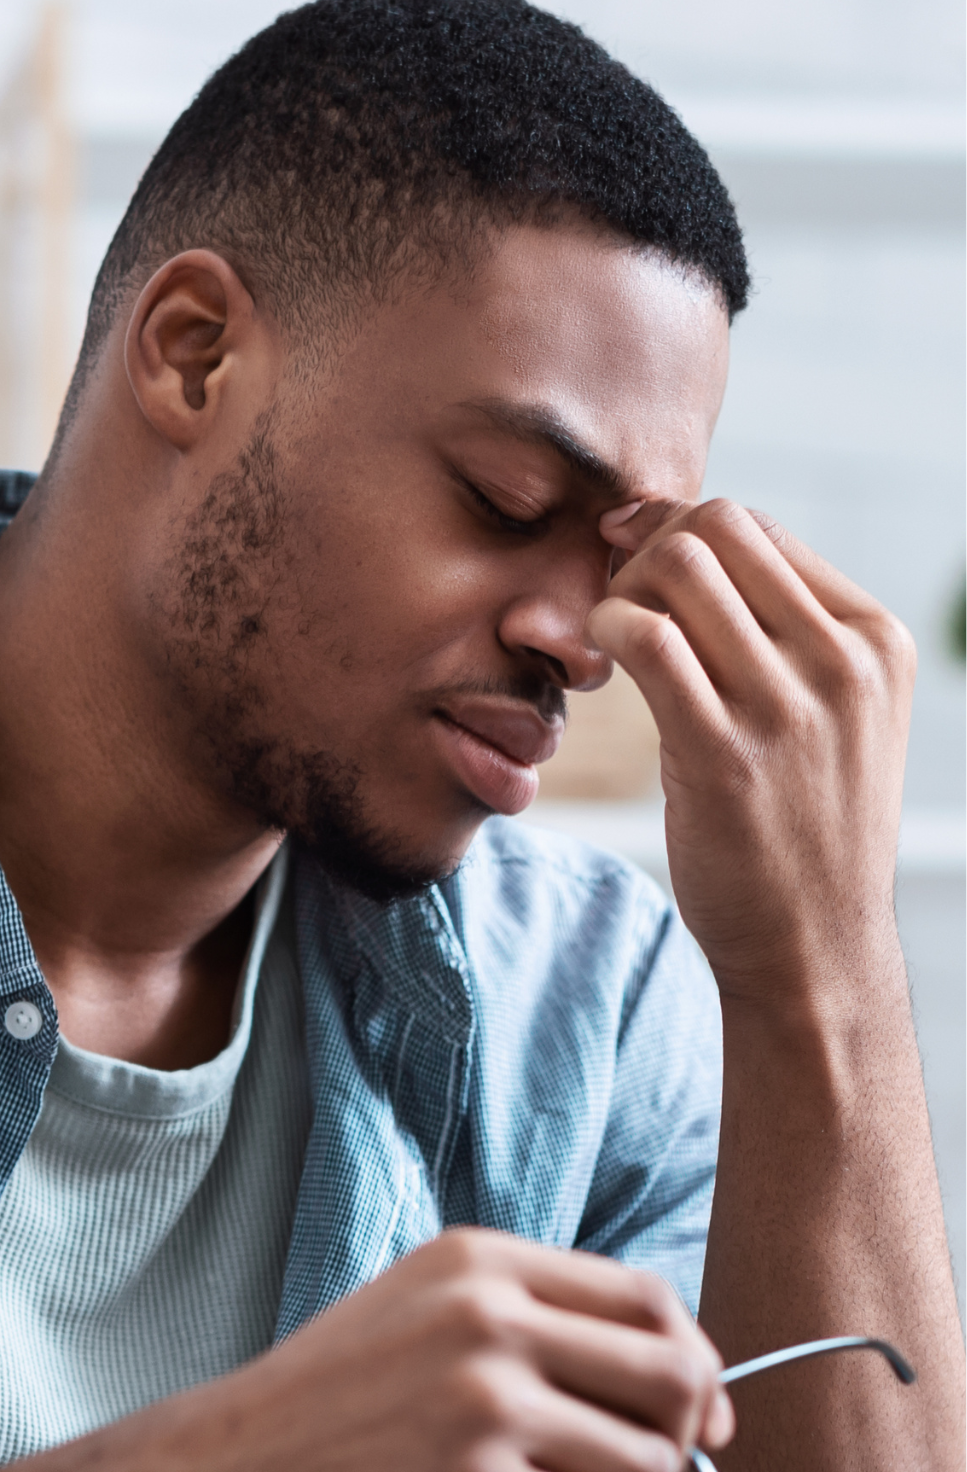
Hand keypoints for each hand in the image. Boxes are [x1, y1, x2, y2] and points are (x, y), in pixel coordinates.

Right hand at [85, 1229, 732, 1471]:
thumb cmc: (309, 1421)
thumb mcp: (410, 1321)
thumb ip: (523, 1327)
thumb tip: (681, 1386)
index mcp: (476, 1266)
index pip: (648, 1300)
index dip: (692, 1369)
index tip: (686, 1426)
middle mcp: (488, 1320)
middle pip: (675, 1377)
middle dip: (672, 1448)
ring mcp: (484, 1404)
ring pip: (649, 1466)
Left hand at [587, 497, 913, 1004]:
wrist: (815, 942)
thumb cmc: (804, 826)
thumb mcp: (833, 717)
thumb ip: (787, 640)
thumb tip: (698, 559)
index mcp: (874, 639)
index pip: (761, 529)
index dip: (678, 533)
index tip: (635, 571)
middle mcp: (842, 661)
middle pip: (718, 529)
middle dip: (643, 550)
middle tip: (611, 604)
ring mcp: (789, 706)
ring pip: (680, 567)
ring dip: (618, 591)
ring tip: (605, 644)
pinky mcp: (724, 754)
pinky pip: (648, 641)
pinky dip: (604, 631)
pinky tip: (597, 667)